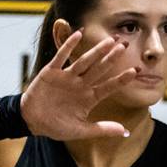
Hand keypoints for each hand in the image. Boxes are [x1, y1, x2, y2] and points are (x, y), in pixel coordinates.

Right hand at [20, 30, 138, 139]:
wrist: (31, 122)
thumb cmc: (56, 126)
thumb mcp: (80, 130)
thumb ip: (102, 129)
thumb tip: (126, 132)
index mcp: (89, 98)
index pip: (108, 87)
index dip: (121, 79)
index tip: (135, 71)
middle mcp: (80, 84)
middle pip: (99, 70)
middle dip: (112, 58)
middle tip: (125, 46)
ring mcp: (67, 77)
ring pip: (84, 62)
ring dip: (96, 51)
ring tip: (110, 40)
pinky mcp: (51, 72)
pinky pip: (61, 57)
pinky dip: (68, 46)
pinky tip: (78, 35)